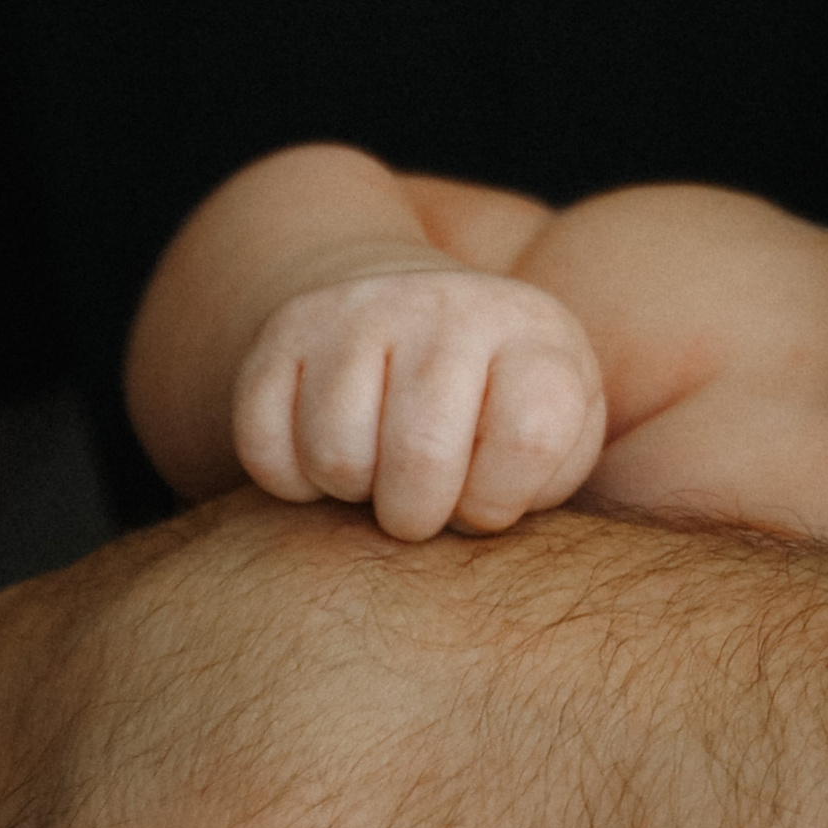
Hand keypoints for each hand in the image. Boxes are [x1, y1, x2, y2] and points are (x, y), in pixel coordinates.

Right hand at [233, 267, 605, 539]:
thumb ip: (554, 476)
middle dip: (416, 515)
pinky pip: (265, 446)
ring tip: (379, 469)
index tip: (484, 502)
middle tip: (421, 502)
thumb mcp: (562, 433)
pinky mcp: (289, 329)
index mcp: (533, 336)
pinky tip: (328, 454)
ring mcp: (363, 310)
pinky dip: (291, 479)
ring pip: (337, 455)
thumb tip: (499, 519)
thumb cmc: (499, 407)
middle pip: (421, 457)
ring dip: (353, 492)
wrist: (419, 314)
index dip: (497, 503)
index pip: (529, 438)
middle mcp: (449, 307)